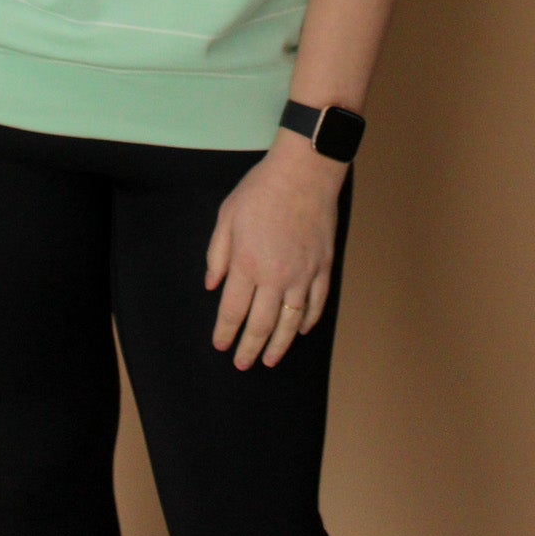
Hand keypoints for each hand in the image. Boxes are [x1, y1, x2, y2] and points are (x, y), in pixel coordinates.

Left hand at [204, 131, 346, 368]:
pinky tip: (301, 331)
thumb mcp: (227, 216)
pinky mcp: (322, 268)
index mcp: (247, 263)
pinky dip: (308, 322)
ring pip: (290, 323)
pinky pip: (316, 304)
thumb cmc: (262, 190)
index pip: (233, 311)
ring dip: (279, 345)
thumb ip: (217, 254)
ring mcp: (303, 274)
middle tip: (242, 363)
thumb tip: (211, 285)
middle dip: (249, 348)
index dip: (225, 332)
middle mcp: (275, 276)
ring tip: (270, 360)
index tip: (220, 345)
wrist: (304, 172)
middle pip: (261, 325)